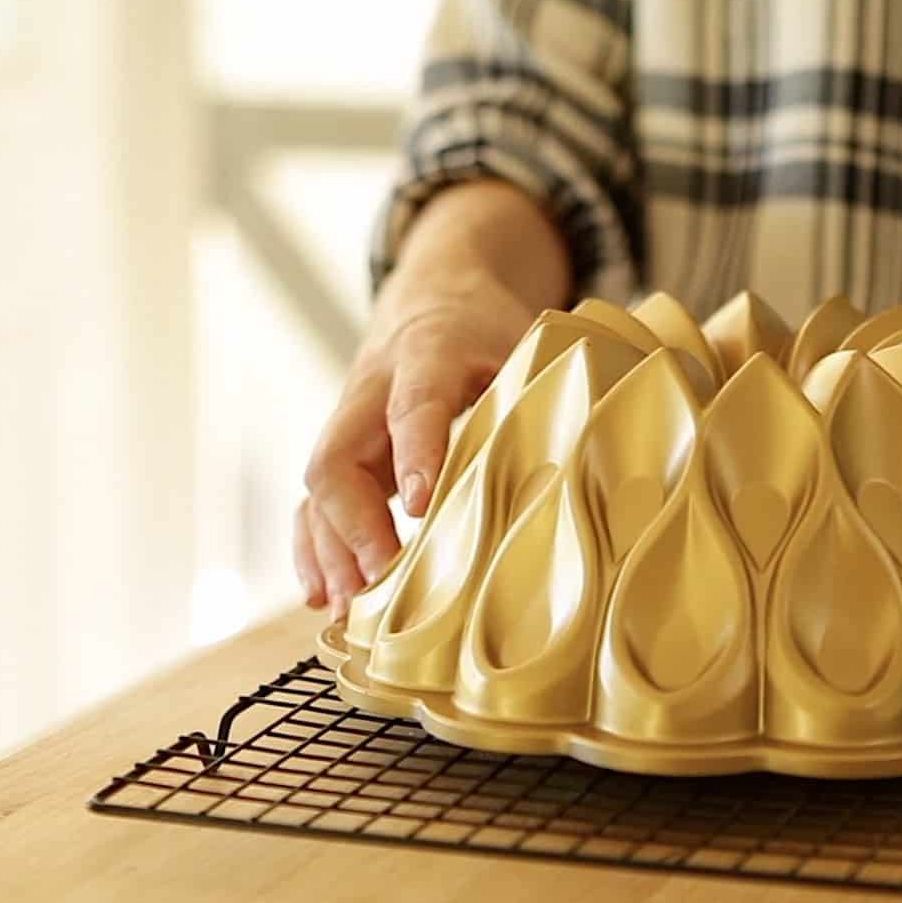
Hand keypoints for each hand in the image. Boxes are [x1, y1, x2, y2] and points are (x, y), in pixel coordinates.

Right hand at [295, 182, 569, 619]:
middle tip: (382, 579)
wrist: (435, 294)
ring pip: (318, 490)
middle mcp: (372, 389)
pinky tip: (325, 597)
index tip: (424, 506)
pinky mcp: (344, 451)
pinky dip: (315, 550)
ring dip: (330, 552)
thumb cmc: (486, 328)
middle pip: (338, 456)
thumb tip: (587, 465)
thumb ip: (543, 393)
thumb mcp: (524, 340)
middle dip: (355, 525)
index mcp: (427, 353)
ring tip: (350, 609)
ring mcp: (349, 423)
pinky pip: (314, 503)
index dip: (417, 453)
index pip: (415, 403)